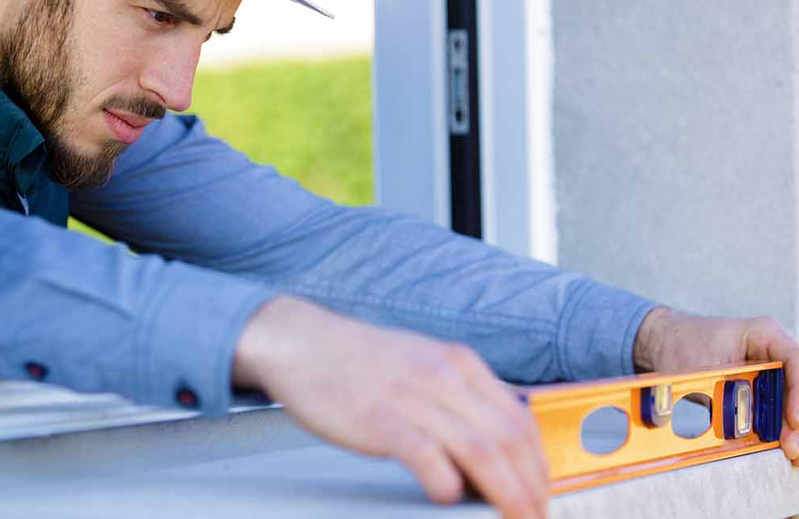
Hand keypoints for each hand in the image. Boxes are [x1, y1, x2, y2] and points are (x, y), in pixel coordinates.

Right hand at [234, 295, 547, 518]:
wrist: (301, 342)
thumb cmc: (357, 361)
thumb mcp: (421, 363)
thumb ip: (458, 396)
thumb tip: (492, 443)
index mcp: (458, 363)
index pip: (519, 419)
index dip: (538, 463)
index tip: (542, 493)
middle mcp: (443, 376)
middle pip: (508, 439)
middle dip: (531, 487)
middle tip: (536, 516)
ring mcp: (412, 397)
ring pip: (480, 451)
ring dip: (505, 493)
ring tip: (513, 518)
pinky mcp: (380, 419)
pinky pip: (428, 457)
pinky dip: (446, 483)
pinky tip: (447, 496)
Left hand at [633, 306, 798, 463]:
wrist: (663, 340)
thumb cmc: (680, 342)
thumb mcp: (696, 366)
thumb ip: (714, 392)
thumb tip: (721, 420)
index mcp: (764, 334)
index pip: (794, 361)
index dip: (797, 393)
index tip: (793, 420)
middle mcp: (773, 352)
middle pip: (796, 386)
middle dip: (795, 420)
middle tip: (790, 445)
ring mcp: (771, 371)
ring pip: (789, 401)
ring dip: (790, 427)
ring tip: (789, 450)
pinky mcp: (762, 389)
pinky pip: (776, 409)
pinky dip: (779, 428)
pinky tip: (780, 445)